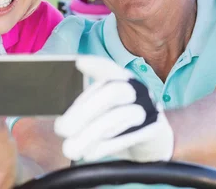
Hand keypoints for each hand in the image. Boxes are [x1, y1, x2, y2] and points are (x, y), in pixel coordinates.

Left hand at [54, 56, 173, 162]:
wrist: (154, 143)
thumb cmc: (121, 124)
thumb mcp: (106, 111)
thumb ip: (89, 108)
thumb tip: (62, 121)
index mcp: (123, 81)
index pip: (110, 68)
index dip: (96, 64)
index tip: (78, 63)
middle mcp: (137, 91)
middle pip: (112, 91)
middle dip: (83, 110)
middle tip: (61, 129)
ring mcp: (148, 108)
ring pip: (120, 115)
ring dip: (90, 133)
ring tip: (69, 148)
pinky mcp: (154, 130)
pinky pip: (130, 136)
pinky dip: (106, 146)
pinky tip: (88, 154)